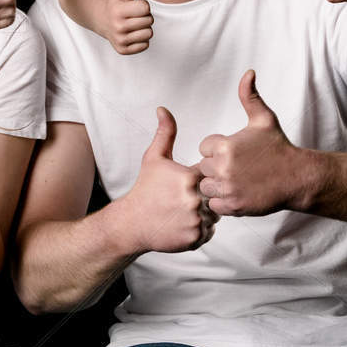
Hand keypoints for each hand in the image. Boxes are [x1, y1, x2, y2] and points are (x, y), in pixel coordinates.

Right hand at [107, 0, 153, 54]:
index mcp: (118, 11)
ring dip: (145, 28)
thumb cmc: (117, 5)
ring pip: (149, 33)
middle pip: (149, 21)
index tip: (136, 5)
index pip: (146, 7)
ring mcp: (120, 40)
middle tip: (135, 16)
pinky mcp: (123, 50)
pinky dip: (142, 40)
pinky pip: (145, 45)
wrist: (103, 22)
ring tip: (135, 25)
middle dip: (145, 17)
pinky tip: (133, 34)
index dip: (144, 5)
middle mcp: (118, 26)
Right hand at [119, 107, 216, 253]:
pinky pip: (208, 232)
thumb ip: (165, 133)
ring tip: (182, 212)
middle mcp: (195, 199)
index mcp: (189, 177)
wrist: (131, 223)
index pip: (211, 177)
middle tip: (183, 201)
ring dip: (203, 214)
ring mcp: (195, 220)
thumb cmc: (145, 189)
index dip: (201, 180)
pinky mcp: (195, 238)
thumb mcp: (154, 158)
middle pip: (214, 196)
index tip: (185, 185)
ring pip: (213, 215)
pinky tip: (182, 224)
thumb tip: (163, 109)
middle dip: (203, 198)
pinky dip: (198, 230)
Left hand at [196, 70, 304, 216]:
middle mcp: (223, 168)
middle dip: (217, 167)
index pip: (204, 147)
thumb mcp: (264, 119)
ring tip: (237, 180)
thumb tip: (248, 72)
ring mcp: (228, 189)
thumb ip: (250, 96)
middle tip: (238, 167)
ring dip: (217, 185)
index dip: (217, 149)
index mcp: (224, 146)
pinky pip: (215, 204)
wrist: (297, 177)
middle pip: (203, 167)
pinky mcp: (233, 206)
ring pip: (207, 187)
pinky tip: (238, 192)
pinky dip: (223, 201)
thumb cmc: (279, 148)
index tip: (235, 152)